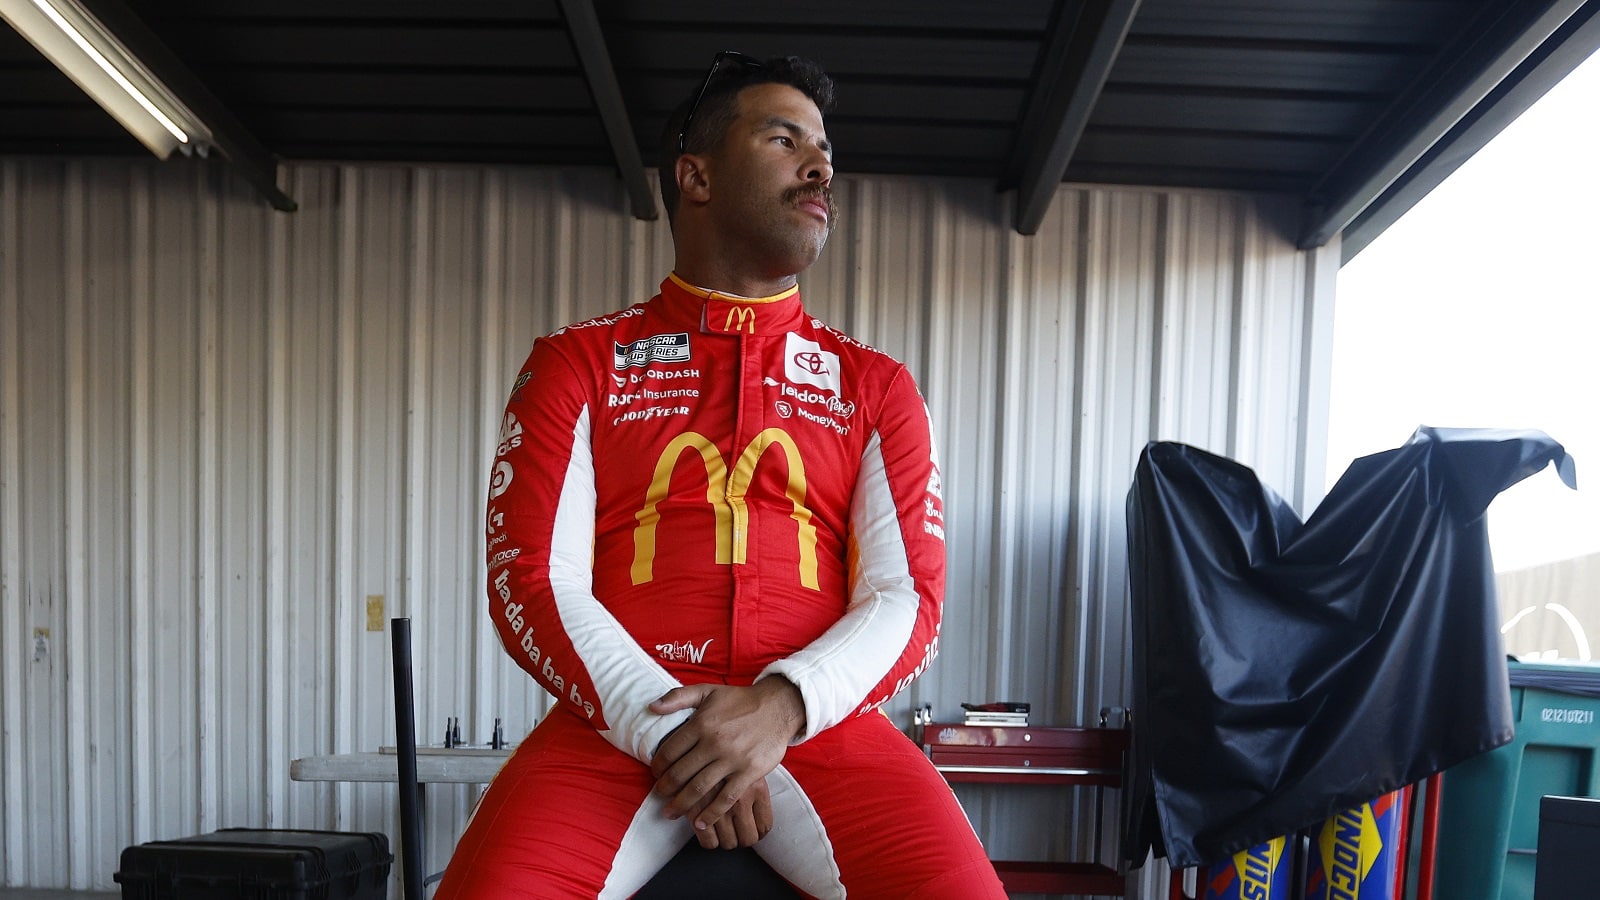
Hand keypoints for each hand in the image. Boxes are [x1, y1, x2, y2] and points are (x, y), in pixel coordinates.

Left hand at [648, 678, 804, 835]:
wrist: (777, 708)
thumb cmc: (740, 701)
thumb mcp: (708, 691)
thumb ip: (677, 697)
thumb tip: (652, 707)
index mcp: (701, 723)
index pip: (669, 751)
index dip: (658, 766)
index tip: (656, 774)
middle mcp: (714, 743)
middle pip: (680, 773)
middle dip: (665, 788)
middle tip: (659, 795)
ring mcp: (732, 760)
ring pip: (699, 788)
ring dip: (681, 804)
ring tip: (671, 812)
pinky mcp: (749, 773)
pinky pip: (726, 799)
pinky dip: (711, 814)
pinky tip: (700, 823)